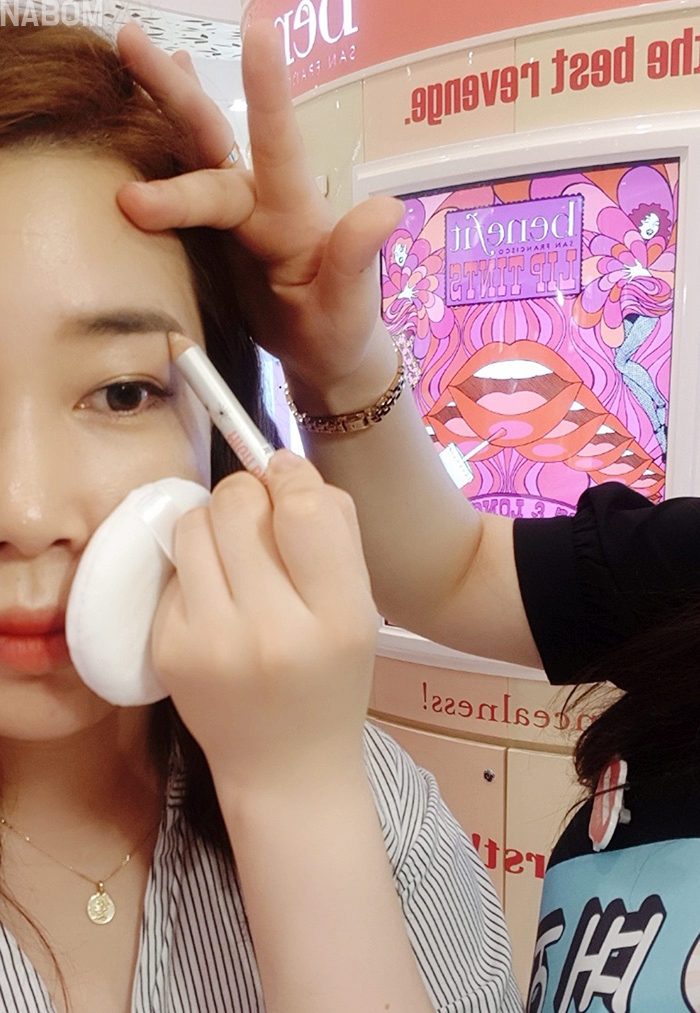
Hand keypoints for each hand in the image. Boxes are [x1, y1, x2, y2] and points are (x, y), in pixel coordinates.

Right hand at [116, 20, 402, 395]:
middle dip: (174, 90)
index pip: (278, 145)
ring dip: (161, 102)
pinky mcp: (212, 234)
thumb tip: (388, 209)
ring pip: (193, 150)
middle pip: (215, 137)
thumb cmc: (340, 328)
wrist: (322, 353)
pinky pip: (181, 184)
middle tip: (131, 40)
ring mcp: (234, 214)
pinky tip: (142, 114)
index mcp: (293, 212)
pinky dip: (161, 145)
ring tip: (128, 49)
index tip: (257, 32)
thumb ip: (357, 256)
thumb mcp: (351, 302)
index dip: (267, 91)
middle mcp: (261, 200)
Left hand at [150, 451, 378, 793]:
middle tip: (261, 518)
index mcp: (336, 619)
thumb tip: (281, 464)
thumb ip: (333, 532)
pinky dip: (198, 569)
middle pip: (236, 504)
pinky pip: (175, 568)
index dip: (292, 477)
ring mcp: (210, 644)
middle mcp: (270, 631)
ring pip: (193, 525)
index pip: (305, 509)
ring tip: (237, 556)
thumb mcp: (360, 610)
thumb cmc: (330, 679)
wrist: (285, 769)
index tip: (288, 480)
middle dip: (248, 494)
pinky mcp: (168, 650)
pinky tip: (218, 600)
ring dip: (215, 523)